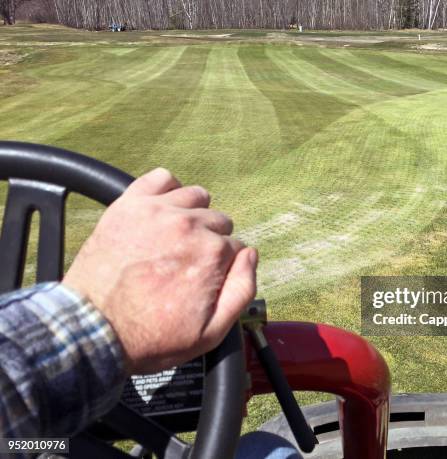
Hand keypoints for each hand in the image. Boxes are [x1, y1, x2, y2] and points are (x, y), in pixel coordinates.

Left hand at [63, 168, 257, 374]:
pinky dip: (167, 189)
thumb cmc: (151, 336)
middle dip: (209, 240)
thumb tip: (251, 255)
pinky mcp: (131, 204)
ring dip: (193, 214)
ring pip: (197, 197)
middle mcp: (190, 226)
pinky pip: (162, 178)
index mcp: (213, 254)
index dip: (222, 265)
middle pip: (218, 221)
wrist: (94, 330)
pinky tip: (163, 211)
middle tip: (186, 263)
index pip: (235, 247)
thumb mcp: (211, 332)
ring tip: (175, 238)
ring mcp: (159, 211)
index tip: (203, 278)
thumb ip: (243, 290)